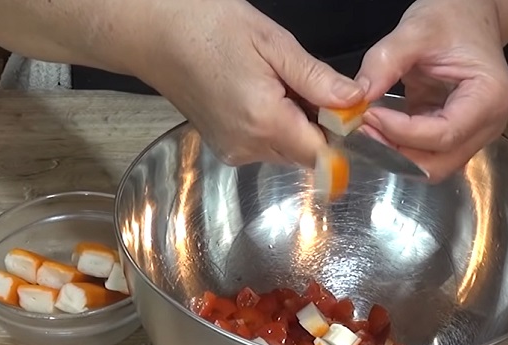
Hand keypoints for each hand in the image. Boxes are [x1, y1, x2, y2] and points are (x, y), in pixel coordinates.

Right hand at [136, 0, 363, 166]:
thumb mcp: (273, 43)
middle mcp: (247, 146)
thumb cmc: (206, 27)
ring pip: (288, 151)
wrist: (153, 33)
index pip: (323, 154)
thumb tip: (354, 101)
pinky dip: (276, 126)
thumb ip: (316, 78)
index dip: (342, 134)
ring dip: (297, 125)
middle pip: (307, 154)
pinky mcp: (225, 148)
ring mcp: (233, 150)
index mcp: (263, 120)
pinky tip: (262, 94)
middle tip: (307, 83)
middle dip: (319, 125)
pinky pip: (266, 146)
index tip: (348, 109)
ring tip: (278, 84)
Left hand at [355, 0, 507, 181]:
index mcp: (488, 98)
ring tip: (369, 128)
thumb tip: (357, 97)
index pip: (443, 134)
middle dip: (397, 153)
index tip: (369, 115)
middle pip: (438, 162)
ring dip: (396, 155)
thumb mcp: (415, 31)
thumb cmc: (453, 18)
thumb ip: (384, 63)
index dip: (401, 132)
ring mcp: (473, 134)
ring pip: (431, 165)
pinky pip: (425, 154)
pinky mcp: (454, 135)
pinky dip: (399, 148)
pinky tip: (379, 128)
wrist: (470, 16)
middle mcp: (487, 124)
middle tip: (364, 129)